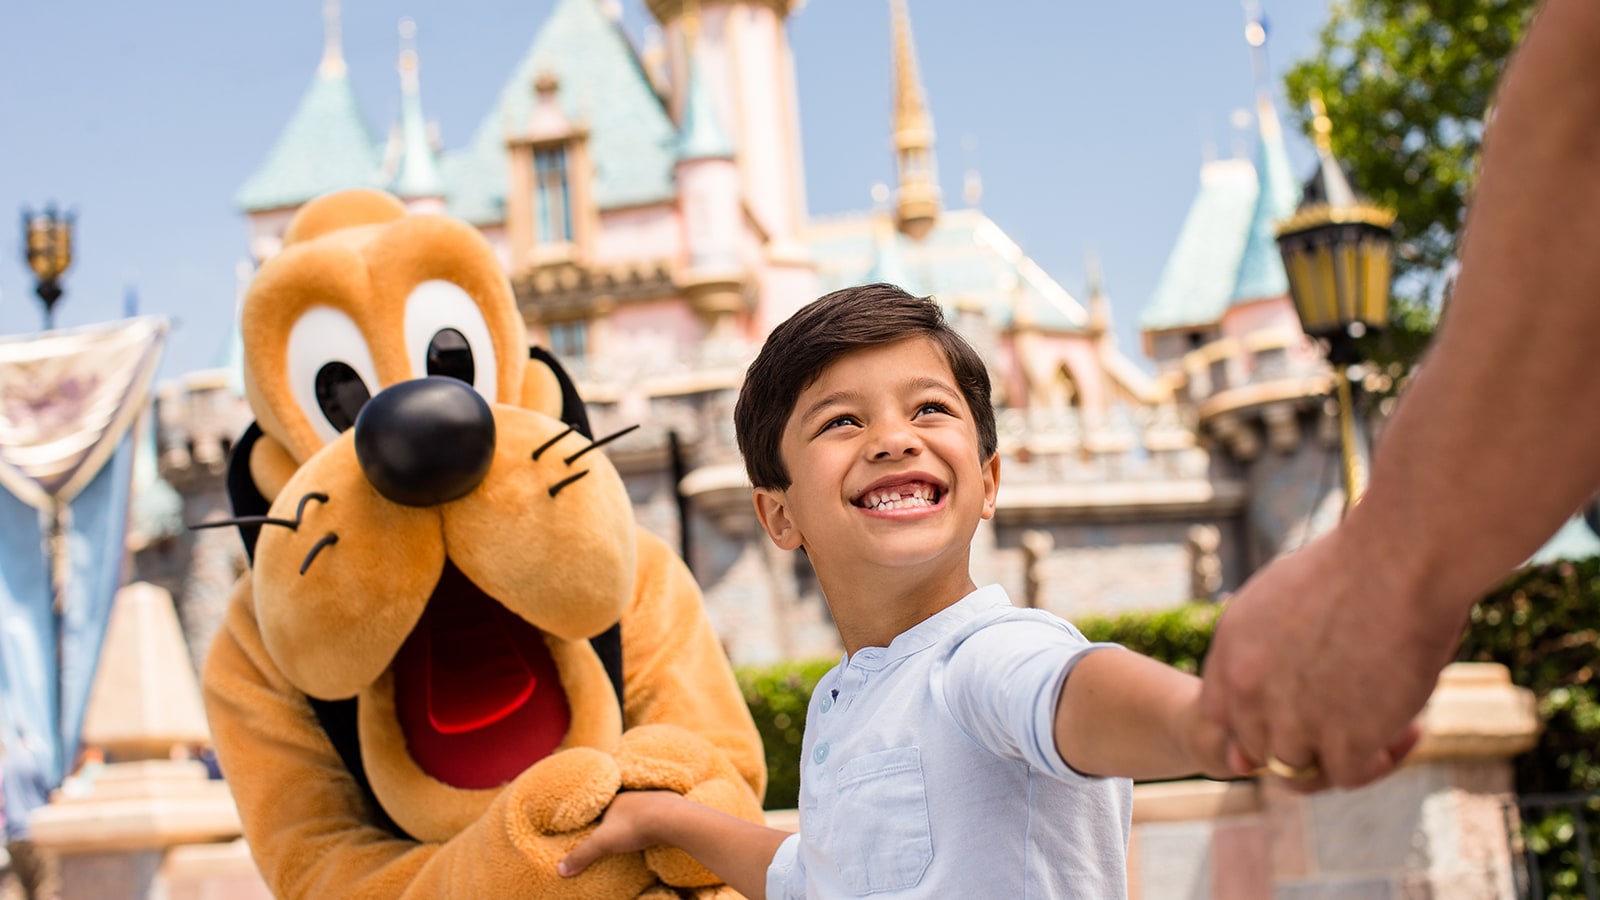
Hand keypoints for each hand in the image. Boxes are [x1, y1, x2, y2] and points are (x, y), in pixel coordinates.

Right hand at [559, 790, 682, 877]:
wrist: (673, 819)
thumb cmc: (635, 827)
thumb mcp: (602, 843)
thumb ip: (581, 855)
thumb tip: (560, 870)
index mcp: (616, 799)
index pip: (602, 806)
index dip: (597, 815)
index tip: (594, 824)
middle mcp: (634, 795)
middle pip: (622, 807)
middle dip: (618, 817)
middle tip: (615, 830)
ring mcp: (654, 799)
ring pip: (642, 809)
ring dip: (638, 819)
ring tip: (634, 832)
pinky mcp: (671, 807)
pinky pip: (659, 814)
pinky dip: (655, 822)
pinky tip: (656, 831)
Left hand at [1200, 527, 1461, 790]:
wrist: (1396, 564)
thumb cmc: (1351, 564)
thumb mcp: (1280, 590)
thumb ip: (1263, 635)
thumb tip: (1275, 668)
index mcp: (1231, 650)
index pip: (1219, 712)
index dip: (1254, 719)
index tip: (1295, 711)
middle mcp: (1251, 690)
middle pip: (1258, 746)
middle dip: (1298, 738)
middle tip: (1347, 718)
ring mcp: (1294, 720)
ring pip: (1300, 768)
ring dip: (1340, 751)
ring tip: (1386, 720)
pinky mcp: (1344, 741)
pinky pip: (1347, 775)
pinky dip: (1379, 760)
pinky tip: (1409, 727)